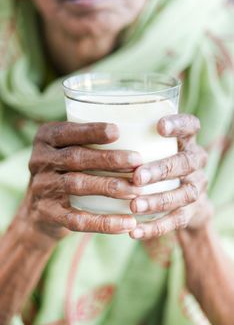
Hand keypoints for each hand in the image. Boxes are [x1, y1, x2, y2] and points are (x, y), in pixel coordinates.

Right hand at [25, 122, 141, 239]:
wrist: (37, 208)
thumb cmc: (66, 168)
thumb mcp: (67, 147)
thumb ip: (89, 139)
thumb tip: (139, 134)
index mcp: (46, 138)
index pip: (67, 131)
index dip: (91, 131)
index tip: (117, 131)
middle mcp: (40, 160)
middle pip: (75, 157)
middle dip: (108, 159)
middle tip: (137, 161)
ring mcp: (42, 187)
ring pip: (77, 185)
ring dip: (108, 186)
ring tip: (136, 190)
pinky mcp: (48, 213)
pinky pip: (77, 219)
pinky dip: (104, 222)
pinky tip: (127, 223)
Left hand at [129, 114, 212, 239]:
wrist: (183, 193)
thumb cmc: (156, 160)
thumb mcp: (152, 144)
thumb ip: (134, 137)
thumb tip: (92, 130)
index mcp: (187, 140)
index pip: (190, 125)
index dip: (178, 124)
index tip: (159, 126)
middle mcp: (196, 161)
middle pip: (185, 163)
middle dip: (161, 170)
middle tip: (137, 177)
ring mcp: (197, 186)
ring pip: (183, 194)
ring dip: (157, 201)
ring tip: (133, 206)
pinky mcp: (193, 211)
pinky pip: (177, 220)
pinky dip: (156, 227)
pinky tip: (135, 231)